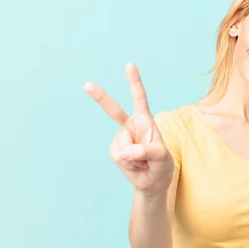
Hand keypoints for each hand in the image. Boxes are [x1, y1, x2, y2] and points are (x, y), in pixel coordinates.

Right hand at [83, 62, 173, 193]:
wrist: (152, 182)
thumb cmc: (161, 165)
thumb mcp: (162, 157)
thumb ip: (147, 151)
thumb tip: (126, 153)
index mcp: (145, 121)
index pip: (139, 98)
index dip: (134, 82)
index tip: (129, 65)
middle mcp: (132, 126)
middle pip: (114, 110)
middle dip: (100, 97)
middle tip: (86, 85)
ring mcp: (122, 138)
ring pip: (122, 146)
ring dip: (135, 158)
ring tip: (144, 162)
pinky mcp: (115, 151)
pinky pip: (118, 156)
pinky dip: (128, 164)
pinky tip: (135, 165)